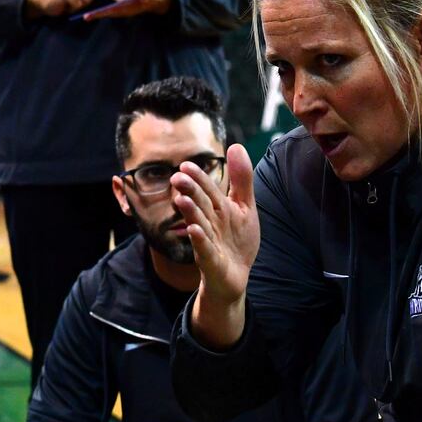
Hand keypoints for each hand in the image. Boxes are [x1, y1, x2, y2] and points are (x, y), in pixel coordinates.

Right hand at [175, 143, 259, 345]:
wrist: (236, 277)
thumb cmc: (236, 241)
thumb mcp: (244, 206)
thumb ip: (241, 179)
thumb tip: (236, 145)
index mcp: (217, 209)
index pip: (206, 190)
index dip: (198, 178)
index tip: (186, 165)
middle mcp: (209, 223)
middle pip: (199, 204)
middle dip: (189, 192)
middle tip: (177, 178)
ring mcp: (209, 242)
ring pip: (198, 224)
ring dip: (190, 213)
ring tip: (181, 200)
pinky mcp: (211, 261)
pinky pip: (204, 249)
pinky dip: (199, 240)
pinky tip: (194, 230)